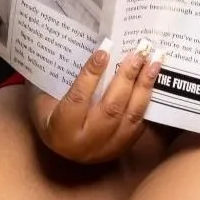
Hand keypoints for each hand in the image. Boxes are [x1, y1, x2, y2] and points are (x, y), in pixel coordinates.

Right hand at [33, 40, 161, 164]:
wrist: (62, 149)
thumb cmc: (51, 116)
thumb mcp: (45, 100)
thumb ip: (64, 81)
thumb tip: (92, 51)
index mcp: (61, 130)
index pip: (78, 100)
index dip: (91, 75)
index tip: (104, 52)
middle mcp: (86, 143)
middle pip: (110, 108)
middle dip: (126, 78)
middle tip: (137, 54)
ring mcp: (107, 148)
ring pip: (130, 116)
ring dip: (144, 87)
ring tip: (153, 63)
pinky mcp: (123, 148)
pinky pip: (140, 122)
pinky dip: (148, 100)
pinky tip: (154, 81)